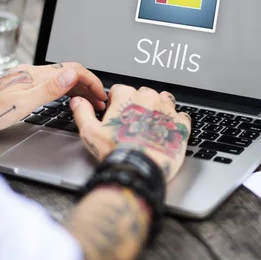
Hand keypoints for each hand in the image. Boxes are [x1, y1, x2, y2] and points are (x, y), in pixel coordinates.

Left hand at [0, 63, 106, 134]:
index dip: (91, 80)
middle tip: (99, 101)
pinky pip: (51, 84)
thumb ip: (50, 88)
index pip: (73, 69)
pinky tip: (66, 100)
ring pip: (61, 78)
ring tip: (88, 102)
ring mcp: (26, 79)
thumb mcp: (23, 104)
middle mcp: (31, 73)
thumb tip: (72, 73)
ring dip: (78, 88)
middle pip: (69, 72)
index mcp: (35, 75)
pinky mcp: (22, 86)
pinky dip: (66, 91)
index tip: (101, 94)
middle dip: (88, 85)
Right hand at [71, 85, 190, 181]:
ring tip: (151, 125)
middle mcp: (149, 98)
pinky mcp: (182, 123)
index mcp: (127, 96)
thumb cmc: (116, 152)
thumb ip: (83, 112)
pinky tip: (167, 131)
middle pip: (143, 93)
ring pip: (164, 100)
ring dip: (158, 108)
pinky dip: (175, 121)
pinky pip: (181, 115)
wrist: (139, 170)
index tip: (116, 115)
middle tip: (133, 124)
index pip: (120, 90)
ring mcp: (167, 109)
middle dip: (138, 105)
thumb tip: (78, 101)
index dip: (116, 103)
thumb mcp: (90, 133)